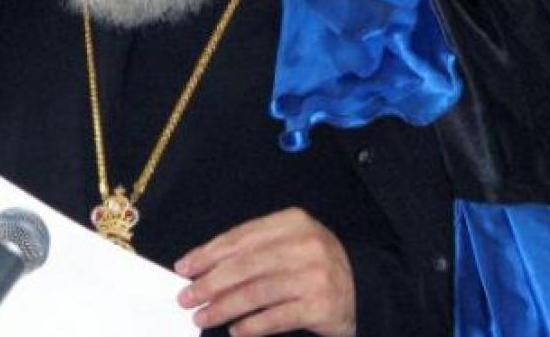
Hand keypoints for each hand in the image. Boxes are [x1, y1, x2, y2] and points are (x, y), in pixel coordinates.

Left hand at [174, 208, 355, 336]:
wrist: (364, 290)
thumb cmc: (315, 266)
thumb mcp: (290, 244)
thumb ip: (254, 250)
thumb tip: (204, 268)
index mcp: (293, 222)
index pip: (241, 237)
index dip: (208, 253)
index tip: (185, 268)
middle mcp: (305, 245)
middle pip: (244, 266)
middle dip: (209, 284)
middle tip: (186, 297)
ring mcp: (314, 276)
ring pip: (256, 293)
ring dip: (223, 308)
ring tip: (202, 317)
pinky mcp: (320, 306)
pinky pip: (276, 317)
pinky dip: (252, 326)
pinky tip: (236, 330)